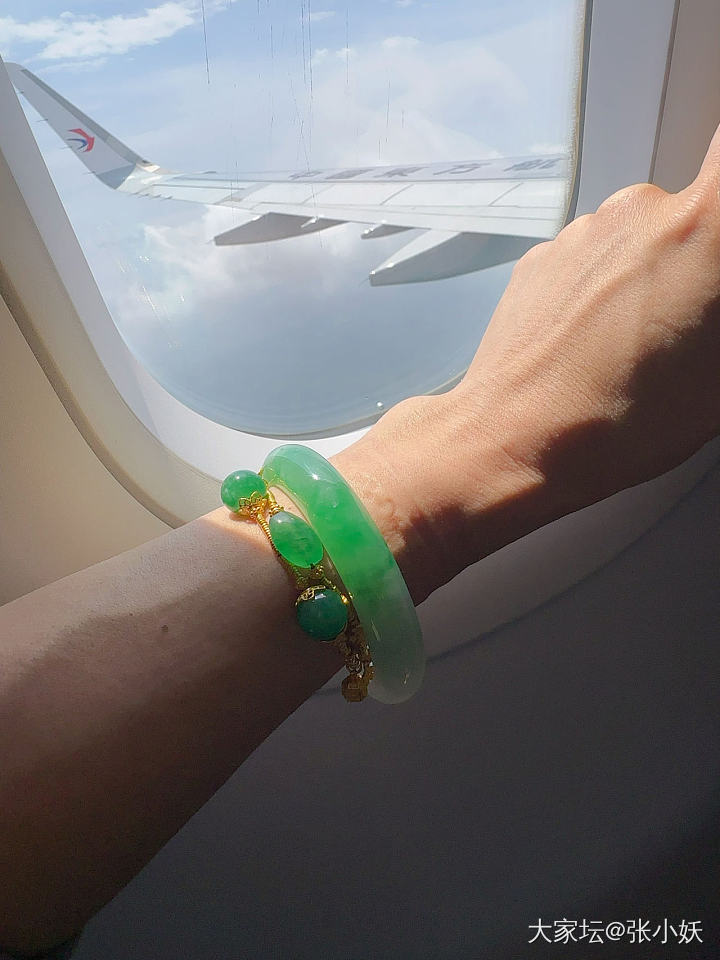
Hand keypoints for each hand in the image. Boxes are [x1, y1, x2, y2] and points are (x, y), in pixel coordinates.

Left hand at [334, 126, 719, 602]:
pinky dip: (602, 290)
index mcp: (705, 229)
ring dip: (650, 278)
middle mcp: (640, 210)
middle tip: (693, 328)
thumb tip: (712, 289)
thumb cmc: (613, 419)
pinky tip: (596, 347)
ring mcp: (583, 231)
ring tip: (637, 351)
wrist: (510, 439)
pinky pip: (593, 259)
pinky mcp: (542, 255)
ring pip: (641, 237)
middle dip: (701, 260)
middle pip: (694, 211)